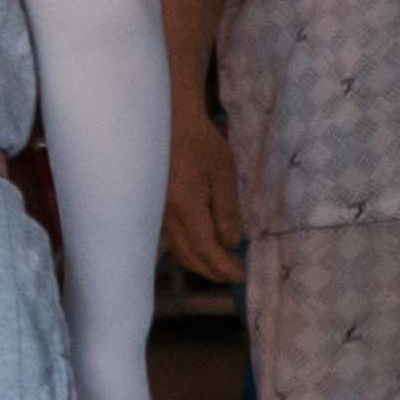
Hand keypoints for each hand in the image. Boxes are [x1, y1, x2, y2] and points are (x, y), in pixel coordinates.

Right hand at [164, 118, 248, 283]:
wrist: (169, 123)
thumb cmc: (200, 143)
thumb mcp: (224, 174)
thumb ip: (227, 210)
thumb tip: (230, 243)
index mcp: (186, 207)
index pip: (205, 248)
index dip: (222, 266)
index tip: (240, 276)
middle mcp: (168, 216)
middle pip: (188, 256)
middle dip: (210, 271)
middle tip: (232, 275)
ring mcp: (160, 213)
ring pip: (178, 249)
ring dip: (199, 262)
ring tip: (220, 264)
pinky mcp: (159, 208)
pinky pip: (173, 237)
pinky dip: (190, 248)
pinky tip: (203, 244)